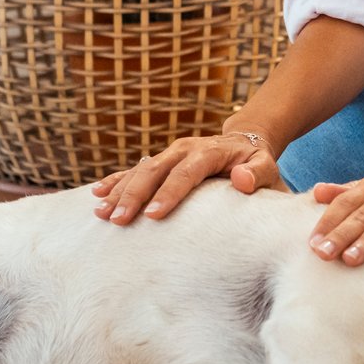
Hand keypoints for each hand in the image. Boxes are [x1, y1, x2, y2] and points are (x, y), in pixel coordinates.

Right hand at [91, 131, 279, 224]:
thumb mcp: (266, 167)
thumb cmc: (257, 164)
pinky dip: (115, 180)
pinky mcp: (161, 161)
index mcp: (210, 152)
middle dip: (135, 195)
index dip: (170, 193)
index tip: (154, 215)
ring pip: (140, 170)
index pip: (187, 172)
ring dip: (120, 190)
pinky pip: (134, 170)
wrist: (245, 144)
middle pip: (156, 170)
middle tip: (118, 220)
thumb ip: (258, 173)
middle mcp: (185, 149)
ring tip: (101, 213)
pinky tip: (97, 194)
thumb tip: (242, 179)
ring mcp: (170, 154)